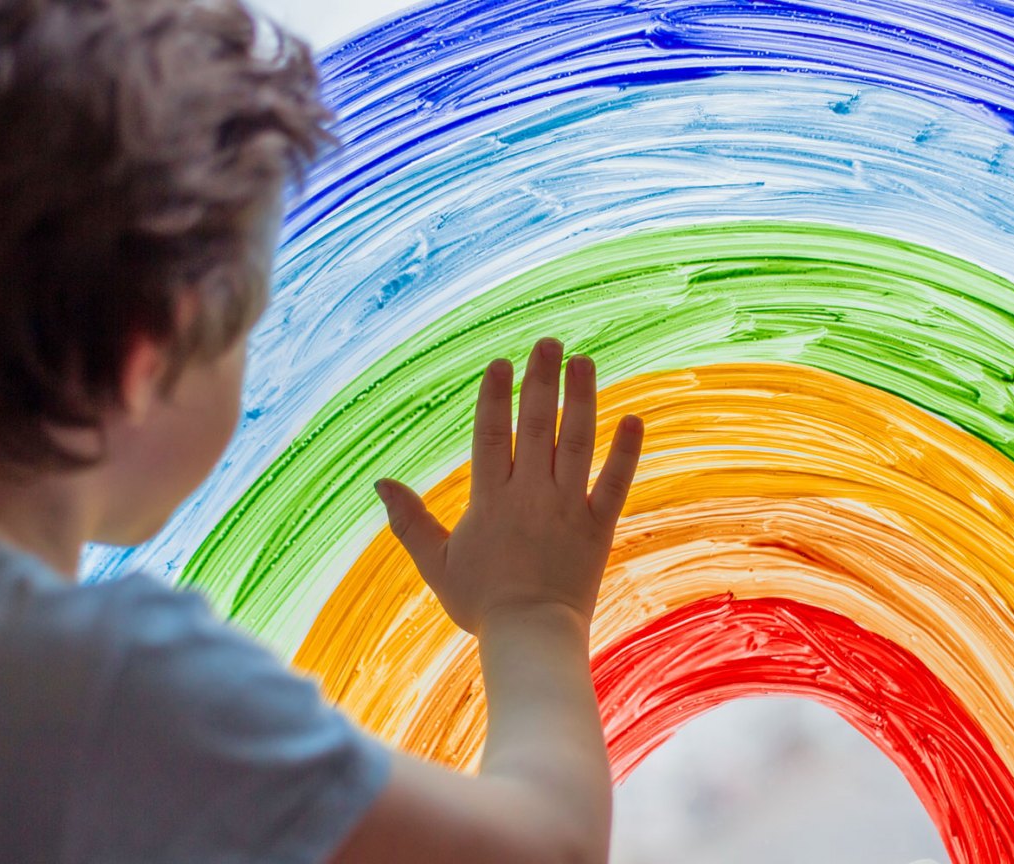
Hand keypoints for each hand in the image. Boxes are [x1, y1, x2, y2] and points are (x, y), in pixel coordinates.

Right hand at [374, 338, 643, 635]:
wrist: (531, 638)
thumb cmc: (481, 604)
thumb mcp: (436, 563)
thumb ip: (409, 521)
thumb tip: (380, 483)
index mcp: (490, 500)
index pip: (491, 435)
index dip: (496, 396)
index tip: (501, 363)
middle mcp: (530, 495)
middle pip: (536, 426)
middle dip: (542, 381)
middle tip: (549, 342)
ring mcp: (566, 508)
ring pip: (576, 443)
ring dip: (581, 400)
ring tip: (584, 361)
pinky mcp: (598, 527)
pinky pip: (614, 483)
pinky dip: (625, 451)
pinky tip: (633, 418)